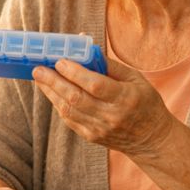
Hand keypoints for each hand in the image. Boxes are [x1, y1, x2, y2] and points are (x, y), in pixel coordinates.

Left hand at [32, 56, 174, 156]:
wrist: (151, 139)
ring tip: (40, 78)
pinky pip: (69, 119)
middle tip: (39, 69)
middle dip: (54, 82)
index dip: (75, 73)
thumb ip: (110, 65)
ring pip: (68, 110)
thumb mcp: (136, 79)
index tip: (60, 61)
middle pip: (76, 98)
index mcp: (125, 98)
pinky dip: (58, 104)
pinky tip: (52, 92)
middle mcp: (111, 116)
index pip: (95, 85)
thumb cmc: (145, 103)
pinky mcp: (92, 137)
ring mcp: (100, 129)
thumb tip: (86, 49)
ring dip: (51, 92)